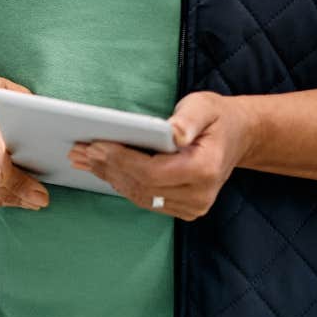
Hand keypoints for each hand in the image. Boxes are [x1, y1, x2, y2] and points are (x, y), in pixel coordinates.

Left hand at [68, 91, 253, 219]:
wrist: (236, 138)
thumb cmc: (216, 119)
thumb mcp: (204, 107)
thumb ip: (188, 119)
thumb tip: (174, 132)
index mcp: (205, 170)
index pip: (153, 173)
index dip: (121, 160)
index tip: (96, 145)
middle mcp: (200, 195)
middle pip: (142, 187)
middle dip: (108, 167)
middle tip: (80, 150)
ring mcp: (192, 206)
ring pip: (140, 196)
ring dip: (109, 177)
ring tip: (83, 158)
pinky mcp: (182, 209)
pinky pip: (145, 199)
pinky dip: (121, 183)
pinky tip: (102, 169)